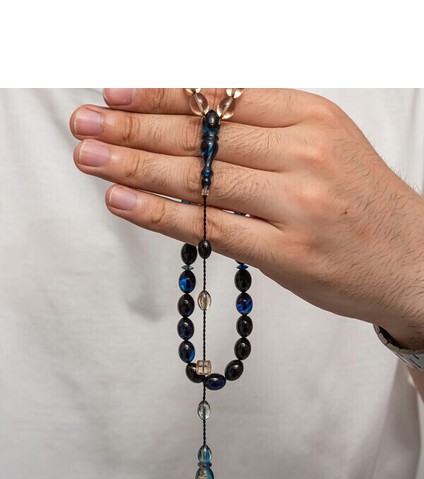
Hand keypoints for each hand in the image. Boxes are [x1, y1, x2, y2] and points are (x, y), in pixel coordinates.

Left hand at [69, 88, 423, 348]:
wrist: (413, 260)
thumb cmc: (361, 203)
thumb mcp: (322, 143)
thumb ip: (263, 131)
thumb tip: (192, 122)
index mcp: (310, 116)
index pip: (220, 98)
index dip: (161, 93)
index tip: (115, 92)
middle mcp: (304, 152)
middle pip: (202, 135)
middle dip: (133, 127)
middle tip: (84, 123)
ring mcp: (297, 204)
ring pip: (200, 178)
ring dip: (135, 165)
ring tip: (89, 157)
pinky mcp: (288, 254)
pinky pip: (211, 227)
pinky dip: (162, 213)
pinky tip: (123, 200)